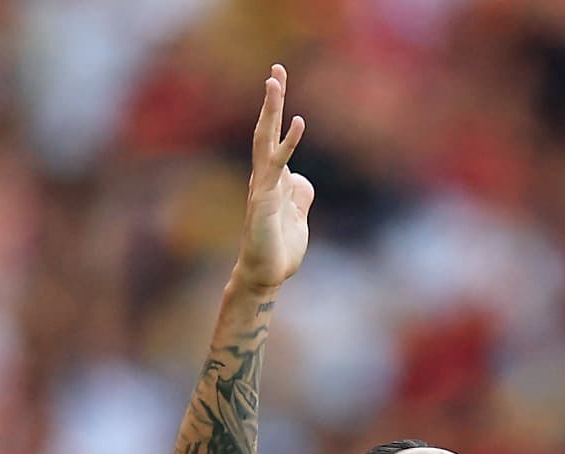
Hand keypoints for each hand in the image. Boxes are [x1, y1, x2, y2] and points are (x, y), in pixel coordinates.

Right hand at [233, 64, 312, 292]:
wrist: (265, 275)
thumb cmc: (279, 249)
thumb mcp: (297, 217)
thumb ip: (299, 196)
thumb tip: (301, 180)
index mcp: (272, 178)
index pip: (272, 137)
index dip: (276, 111)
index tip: (278, 81)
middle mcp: (264, 176)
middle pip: (265, 130)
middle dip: (272, 99)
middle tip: (276, 68)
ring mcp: (263, 186)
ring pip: (264, 140)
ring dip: (271, 110)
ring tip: (275, 81)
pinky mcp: (267, 199)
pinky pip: (277, 165)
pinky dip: (289, 143)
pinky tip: (298, 122)